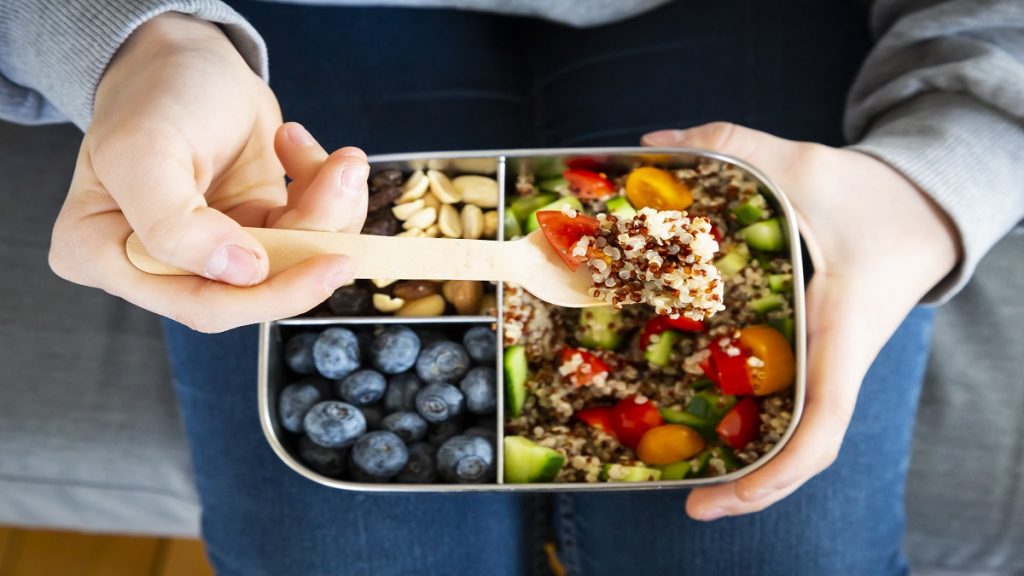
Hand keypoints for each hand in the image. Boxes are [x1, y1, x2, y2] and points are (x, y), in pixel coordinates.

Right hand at [49, 14, 368, 332]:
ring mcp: (217, 249)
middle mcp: (161, 264)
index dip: (268, 294)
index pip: (197, 303)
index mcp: (107, 256)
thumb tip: (242, 273)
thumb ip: (175, 226)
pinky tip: (308, 149)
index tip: (322, 259)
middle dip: (314, 241)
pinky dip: (328, 193)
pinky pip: (308, 231)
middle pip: (256, 289)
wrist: (187, 55)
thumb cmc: (153, 95)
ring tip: (342, 161)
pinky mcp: (258, 228)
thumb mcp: (145, 151)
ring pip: (295, 260)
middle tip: (348, 192)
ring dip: (332, 210)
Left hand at [642, 123, 958, 519]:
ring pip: (796, 434)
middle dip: (753, 488)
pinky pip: (790, 405)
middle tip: (689, 505)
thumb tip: (655, 140)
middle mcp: (836, 363)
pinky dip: (756, 427)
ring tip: (689, 485)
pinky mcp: (817, 354)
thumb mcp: (805, 164)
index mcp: (842, 334)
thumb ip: (733, 144)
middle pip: (803, 451)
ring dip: (752, 465)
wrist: (923, 208)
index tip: (724, 498)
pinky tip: (708, 426)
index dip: (778, 473)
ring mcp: (828, 364)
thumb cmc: (875, 197)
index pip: (824, 425)